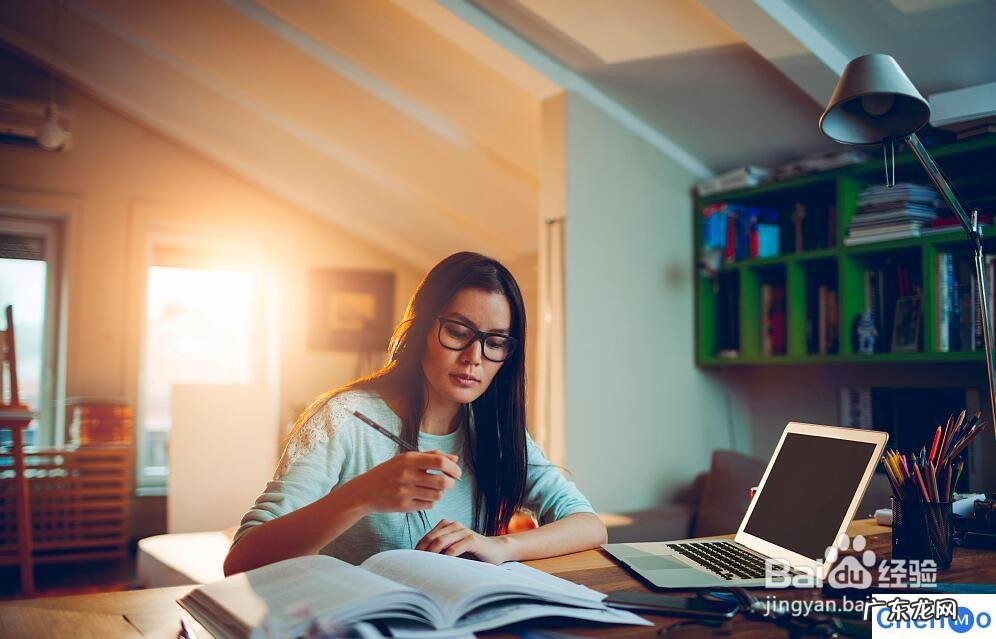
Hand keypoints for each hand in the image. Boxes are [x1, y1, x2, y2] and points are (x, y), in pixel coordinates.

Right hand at [343, 450, 460, 514]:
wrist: (364, 492)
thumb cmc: (388, 472)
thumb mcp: (406, 459)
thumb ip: (431, 456)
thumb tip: (455, 459)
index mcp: (408, 459)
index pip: (440, 462)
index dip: (453, 468)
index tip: (457, 472)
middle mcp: (407, 475)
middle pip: (442, 482)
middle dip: (451, 483)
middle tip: (450, 482)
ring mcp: (405, 492)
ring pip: (437, 495)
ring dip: (440, 493)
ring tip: (434, 489)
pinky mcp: (404, 506)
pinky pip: (428, 505)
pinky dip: (431, 501)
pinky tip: (424, 497)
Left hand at [415, 519, 510, 563]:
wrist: (496, 550)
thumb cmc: (472, 553)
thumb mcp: (454, 550)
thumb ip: (440, 551)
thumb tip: (419, 562)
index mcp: (447, 525)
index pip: (426, 537)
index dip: (418, 550)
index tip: (412, 564)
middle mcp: (454, 525)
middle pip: (431, 538)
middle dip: (422, 553)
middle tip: (417, 568)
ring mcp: (463, 531)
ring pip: (440, 542)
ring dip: (431, 555)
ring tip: (426, 568)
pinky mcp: (472, 540)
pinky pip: (454, 548)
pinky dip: (446, 557)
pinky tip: (443, 567)